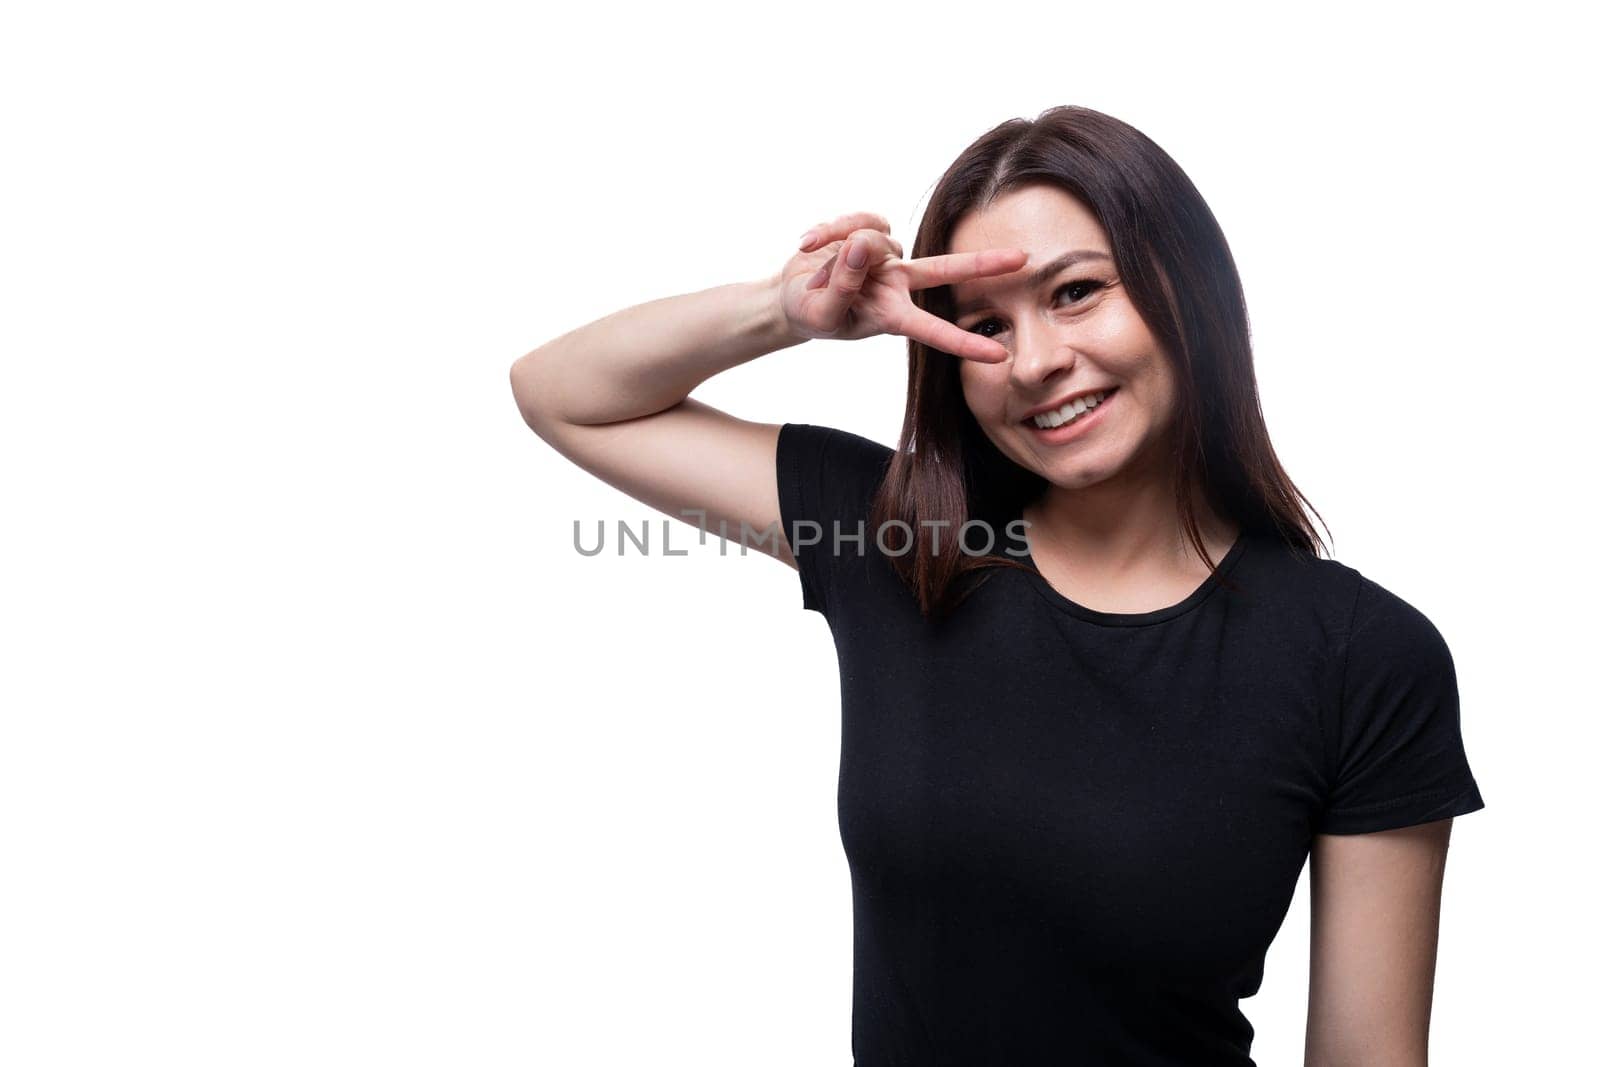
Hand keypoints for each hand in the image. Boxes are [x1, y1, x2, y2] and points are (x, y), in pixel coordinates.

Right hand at [777, 211, 1027, 363]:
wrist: (791, 293)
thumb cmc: (811, 313)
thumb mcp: (822, 312)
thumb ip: (843, 284)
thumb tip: (862, 246)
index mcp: (891, 315)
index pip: (933, 330)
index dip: (964, 343)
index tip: (999, 355)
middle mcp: (897, 284)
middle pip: (946, 270)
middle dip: (983, 265)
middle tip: (1024, 259)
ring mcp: (886, 256)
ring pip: (875, 239)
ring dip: (837, 254)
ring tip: (813, 271)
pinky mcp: (870, 230)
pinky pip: (858, 220)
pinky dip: (830, 230)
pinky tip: (809, 244)